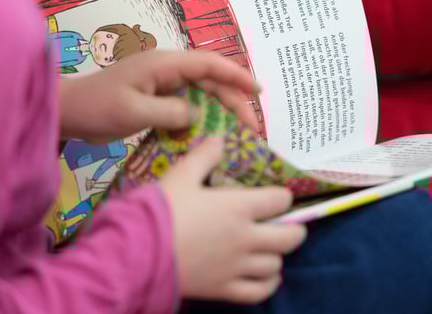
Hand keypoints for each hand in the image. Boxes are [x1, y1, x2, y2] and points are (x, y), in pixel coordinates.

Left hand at [58, 50, 258, 142]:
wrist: (67, 112)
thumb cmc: (96, 107)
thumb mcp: (134, 112)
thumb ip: (170, 112)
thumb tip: (199, 115)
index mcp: (163, 64)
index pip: (208, 64)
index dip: (236, 75)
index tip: (258, 90)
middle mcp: (167, 70)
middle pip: (210, 80)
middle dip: (234, 100)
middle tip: (251, 126)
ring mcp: (162, 83)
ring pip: (202, 93)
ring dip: (221, 110)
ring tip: (239, 131)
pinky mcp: (156, 98)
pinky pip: (187, 105)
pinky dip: (202, 117)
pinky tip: (212, 134)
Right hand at [160, 138, 306, 303]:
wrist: (137, 252)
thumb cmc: (159, 210)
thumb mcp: (181, 175)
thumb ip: (204, 156)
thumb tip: (220, 139)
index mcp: (238, 207)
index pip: (279, 200)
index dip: (282, 196)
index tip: (278, 196)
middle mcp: (245, 238)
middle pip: (290, 237)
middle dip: (294, 229)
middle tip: (286, 224)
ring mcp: (236, 267)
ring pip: (276, 265)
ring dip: (277, 255)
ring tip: (269, 248)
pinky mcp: (224, 289)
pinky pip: (260, 292)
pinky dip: (268, 284)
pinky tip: (266, 276)